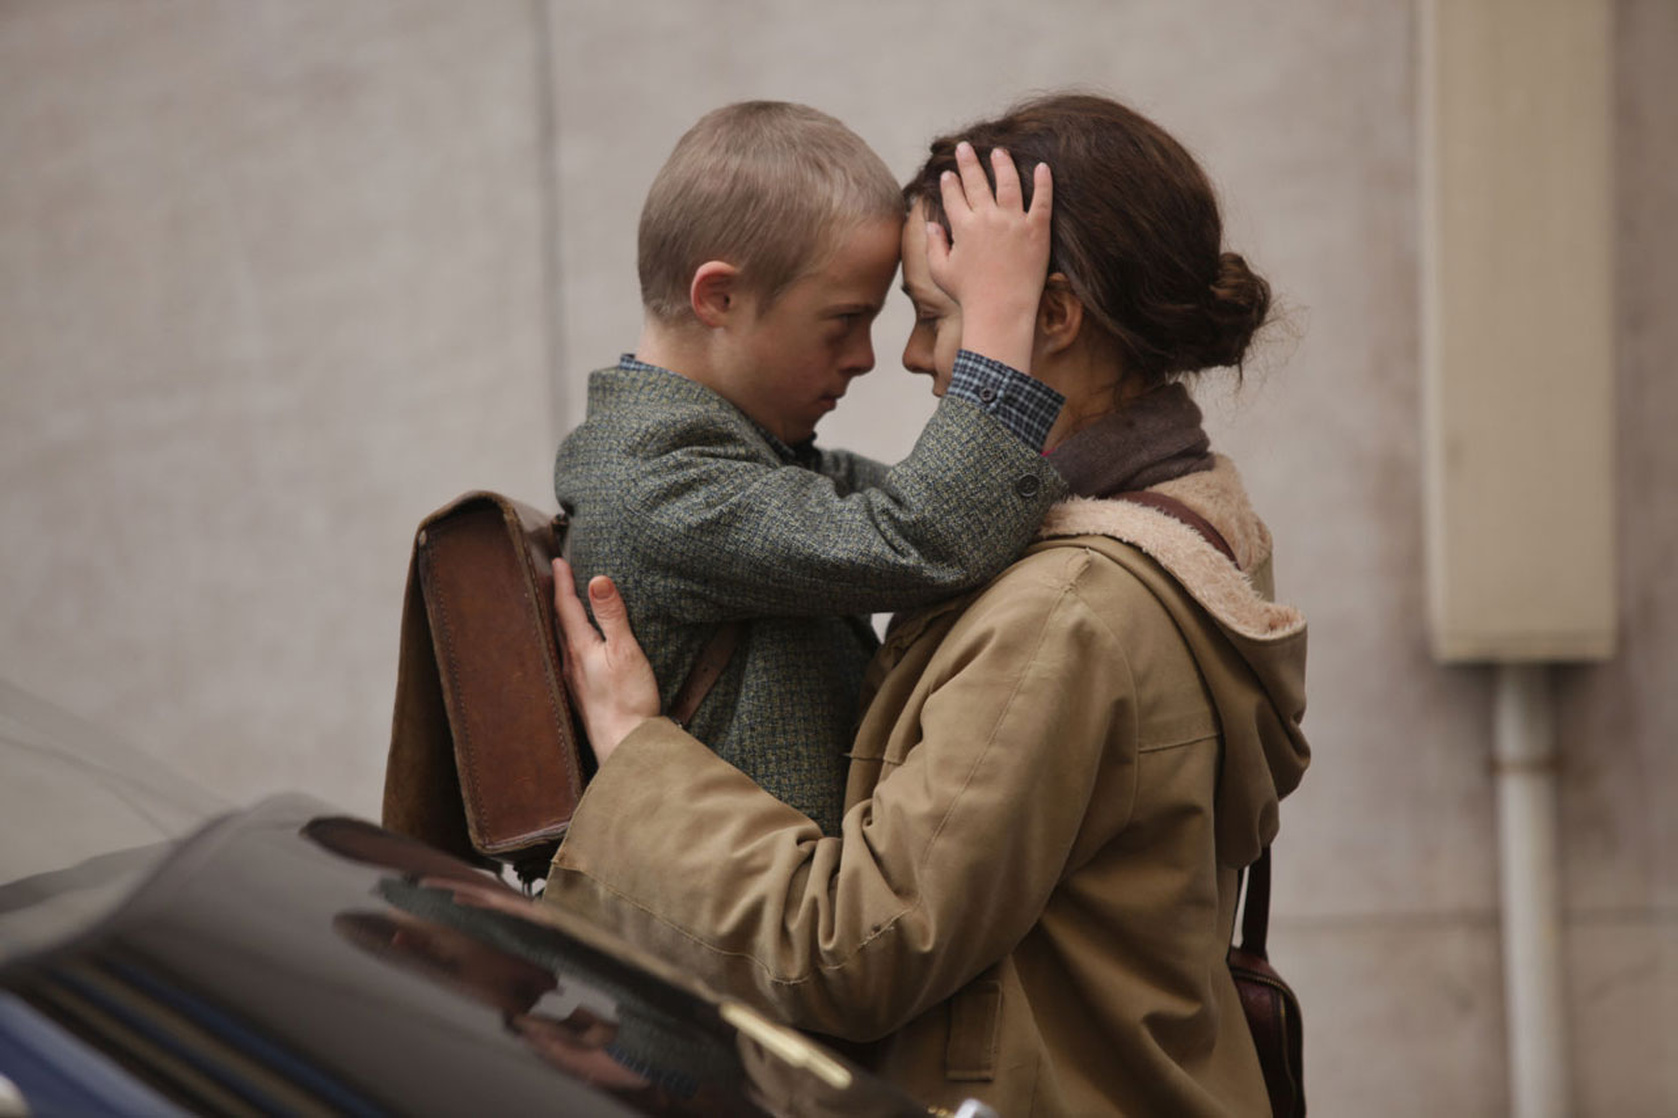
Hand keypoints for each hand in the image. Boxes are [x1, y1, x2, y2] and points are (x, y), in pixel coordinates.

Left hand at [551, 558, 659, 766]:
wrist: (625, 745)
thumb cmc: (628, 699)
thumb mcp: (625, 650)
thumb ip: (611, 615)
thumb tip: (597, 580)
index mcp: (580, 648)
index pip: (566, 606)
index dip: (563, 581)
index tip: (558, 561)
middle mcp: (571, 663)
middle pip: (559, 623)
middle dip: (559, 598)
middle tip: (557, 577)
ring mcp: (575, 681)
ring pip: (563, 642)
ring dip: (563, 620)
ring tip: (566, 608)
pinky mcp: (583, 696)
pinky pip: (572, 659)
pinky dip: (572, 642)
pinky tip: (579, 649)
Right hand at [926, 141, 1052, 374]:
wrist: (1001, 312)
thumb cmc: (969, 296)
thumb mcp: (942, 272)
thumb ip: (934, 245)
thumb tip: (932, 224)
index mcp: (963, 227)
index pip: (954, 195)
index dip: (950, 181)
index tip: (949, 173)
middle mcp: (988, 219)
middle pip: (977, 181)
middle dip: (969, 161)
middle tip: (967, 147)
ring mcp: (1014, 223)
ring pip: (1009, 183)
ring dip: (1003, 163)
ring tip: (999, 151)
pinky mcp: (1037, 231)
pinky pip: (1042, 200)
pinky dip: (1043, 182)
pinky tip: (1042, 167)